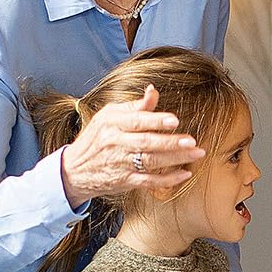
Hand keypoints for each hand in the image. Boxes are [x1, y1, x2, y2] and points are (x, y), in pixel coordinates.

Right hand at [59, 85, 202, 207]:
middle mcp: (115, 143)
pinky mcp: (125, 181)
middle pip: (146, 142)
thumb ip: (134, 107)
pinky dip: (168, 180)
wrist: (75, 170)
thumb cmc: (97, 138)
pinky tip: (185, 174)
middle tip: (192, 141)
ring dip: (175, 159)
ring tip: (196, 153)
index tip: (175, 120)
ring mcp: (120, 164)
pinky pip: (149, 181)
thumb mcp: (109, 116)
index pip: (136, 121)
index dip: (156, 121)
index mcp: (112, 123)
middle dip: (170, 142)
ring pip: (150, 162)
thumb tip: (153, 90)